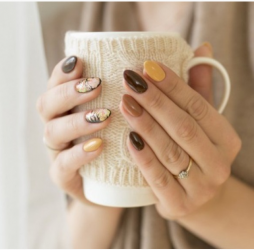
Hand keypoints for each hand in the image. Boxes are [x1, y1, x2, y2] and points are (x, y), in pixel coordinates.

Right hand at [36, 56, 110, 204]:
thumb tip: (141, 67)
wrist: (116, 186)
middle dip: (68, 92)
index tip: (80, 61)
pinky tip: (98, 146)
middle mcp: (57, 126)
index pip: (55, 84)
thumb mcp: (119, 116)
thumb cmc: (118, 143)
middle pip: (46, 105)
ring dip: (77, 121)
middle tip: (96, 86)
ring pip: (52, 132)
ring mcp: (57, 152)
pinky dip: (78, 155)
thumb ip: (120, 94)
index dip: (63, 72)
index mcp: (66, 108)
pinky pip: (62, 166)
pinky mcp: (63, 177)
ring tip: (104, 117)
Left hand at [120, 44, 241, 218]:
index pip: (199, 106)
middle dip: (155, 102)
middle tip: (130, 81)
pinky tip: (128, 137)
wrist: (196, 198)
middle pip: (184, 127)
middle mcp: (219, 164)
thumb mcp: (201, 122)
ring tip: (124, 103)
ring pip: (170, 151)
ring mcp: (201, 188)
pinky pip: (158, 178)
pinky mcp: (179, 205)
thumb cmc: (194, 152)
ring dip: (145, 125)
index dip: (173, 85)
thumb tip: (202, 48)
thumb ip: (200, 89)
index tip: (148, 66)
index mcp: (227, 140)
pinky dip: (143, 157)